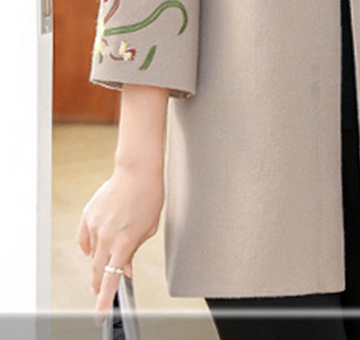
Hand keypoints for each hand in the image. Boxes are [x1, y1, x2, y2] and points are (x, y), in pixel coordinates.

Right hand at [76, 162, 164, 324]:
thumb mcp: (148, 229)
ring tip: (109, 253)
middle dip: (99, 284)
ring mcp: (95, 226)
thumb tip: (124, 268)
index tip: (100, 314)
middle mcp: (106, 237)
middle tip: (100, 291)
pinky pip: (84, 238)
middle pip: (98, 271)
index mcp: (123, 243)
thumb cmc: (149, 196)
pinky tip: (93, 247)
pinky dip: (88, 245)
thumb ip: (133, 251)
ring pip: (92, 254)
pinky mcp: (88, 215)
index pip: (111, 280)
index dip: (105, 300)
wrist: (137, 172)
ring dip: (99, 259)